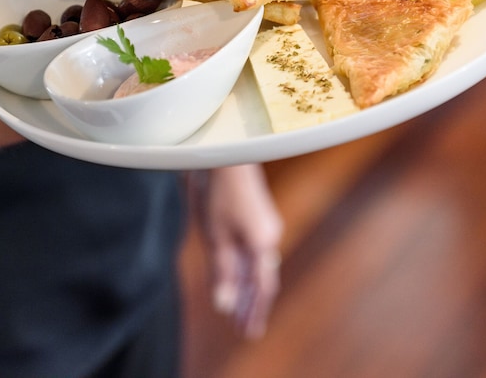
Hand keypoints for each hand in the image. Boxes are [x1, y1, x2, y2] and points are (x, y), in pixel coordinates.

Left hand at [188, 164, 283, 338]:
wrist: (224, 152)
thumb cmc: (219, 192)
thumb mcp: (216, 236)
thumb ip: (223, 272)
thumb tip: (226, 305)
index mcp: (263, 244)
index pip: (262, 287)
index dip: (255, 311)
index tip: (249, 332)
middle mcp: (268, 236)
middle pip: (262, 279)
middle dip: (253, 304)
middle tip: (245, 329)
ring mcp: (263, 225)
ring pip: (257, 265)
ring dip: (248, 288)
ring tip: (239, 310)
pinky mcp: (254, 216)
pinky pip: (252, 250)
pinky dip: (244, 269)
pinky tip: (235, 278)